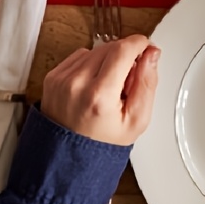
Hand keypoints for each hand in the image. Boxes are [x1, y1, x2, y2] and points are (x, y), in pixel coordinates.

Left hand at [41, 36, 159, 145]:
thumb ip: (148, 83)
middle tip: (128, 79)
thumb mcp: (137, 120)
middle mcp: (77, 84)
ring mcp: (62, 79)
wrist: (67, 159)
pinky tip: (93, 84)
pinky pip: (80, 56)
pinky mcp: (53, 77)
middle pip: (110, 47)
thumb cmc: (102, 144)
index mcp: (99, 96)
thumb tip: (151, 54)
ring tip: (109, 86)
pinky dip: (91, 64)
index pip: (123, 50)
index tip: (146, 46)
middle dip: (125, 55)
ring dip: (108, 59)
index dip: (139, 43)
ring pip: (95, 49)